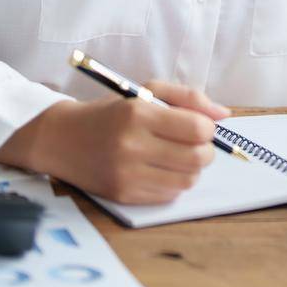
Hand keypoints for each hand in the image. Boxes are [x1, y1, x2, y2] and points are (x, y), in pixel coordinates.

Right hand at [0, 80, 230, 204]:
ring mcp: (126, 174)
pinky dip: (173, 183)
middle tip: (193, 143)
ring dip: (191, 168)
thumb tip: (224, 114)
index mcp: (139, 114)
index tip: (199, 126)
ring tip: (176, 156)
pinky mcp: (123, 195)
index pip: (198, 129)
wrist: (61, 139)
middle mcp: (132, 145)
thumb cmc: (111, 112)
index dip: (207, 128)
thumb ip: (188, 97)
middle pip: (198, 158)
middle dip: (205, 150)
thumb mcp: (146, 91)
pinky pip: (168, 195)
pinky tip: (160, 169)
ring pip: (187, 180)